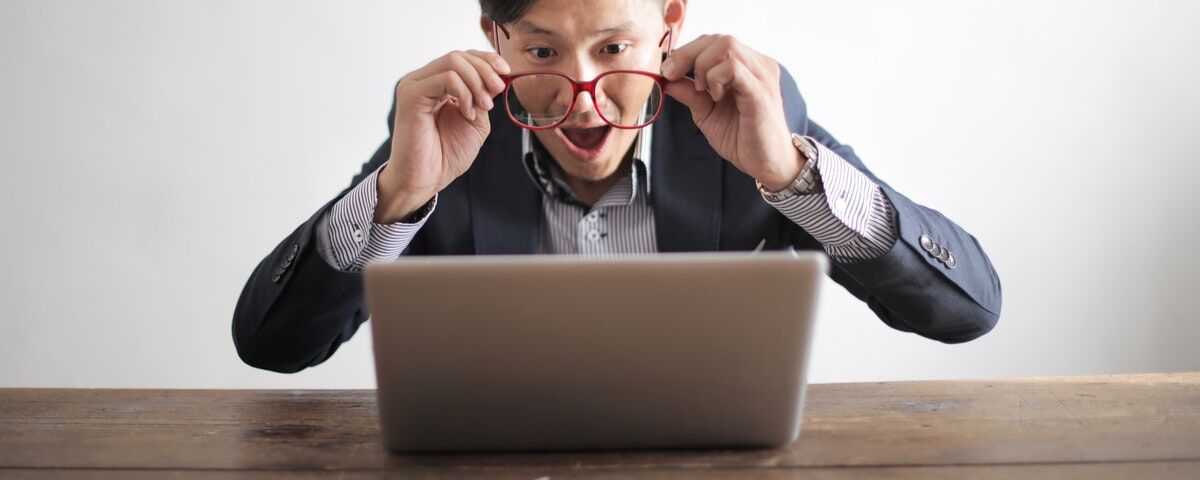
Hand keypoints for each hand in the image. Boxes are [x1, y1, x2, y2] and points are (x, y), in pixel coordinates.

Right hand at [375, 50, 510, 222]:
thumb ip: (483, 97)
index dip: (487, 59)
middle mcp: (424, 81)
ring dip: (477, 82)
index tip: (506, 72)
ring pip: (453, 61)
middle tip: (497, 91)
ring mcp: (415, 85)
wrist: (427, 179)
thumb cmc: (446, 155)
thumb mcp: (476, 121)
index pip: (463, 57)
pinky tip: (467, 113)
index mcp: (437, 85)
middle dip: (485, 70)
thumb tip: (496, 77)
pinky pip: (446, 78)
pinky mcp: (411, 94)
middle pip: (459, 55)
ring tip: (483, 107)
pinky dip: (464, 93)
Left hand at [661, 35, 803, 191]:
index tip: (667, 71)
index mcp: (747, 66)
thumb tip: (667, 79)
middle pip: (719, 39)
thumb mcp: (706, 113)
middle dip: (687, 54)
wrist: (766, 164)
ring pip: (727, 46)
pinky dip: (715, 78)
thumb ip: (690, 93)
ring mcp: (762, 76)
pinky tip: (714, 97)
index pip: (715, 42)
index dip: (687, 51)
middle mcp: (758, 65)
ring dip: (703, 66)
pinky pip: (734, 68)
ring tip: (703, 92)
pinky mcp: (760, 92)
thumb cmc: (741, 138)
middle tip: (671, 75)